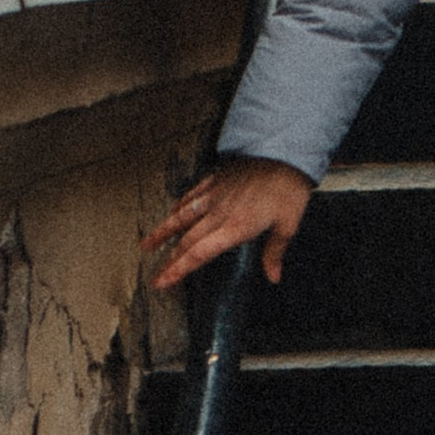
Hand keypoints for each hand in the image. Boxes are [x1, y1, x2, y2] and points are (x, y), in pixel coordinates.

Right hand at [145, 156, 312, 297]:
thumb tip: (273, 276)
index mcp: (235, 227)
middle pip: (186, 241)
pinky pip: (191, 194)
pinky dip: (179, 205)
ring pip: (181, 216)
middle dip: (168, 260)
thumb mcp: (288, 223)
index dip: (178, 269)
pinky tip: (172, 211)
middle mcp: (219, 212)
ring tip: (146, 245)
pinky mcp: (216, 180)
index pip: (199, 254)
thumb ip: (275, 251)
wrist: (284, 152)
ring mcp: (214, 195)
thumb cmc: (288, 187)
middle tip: (154, 275)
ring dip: (162, 232)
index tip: (163, 281)